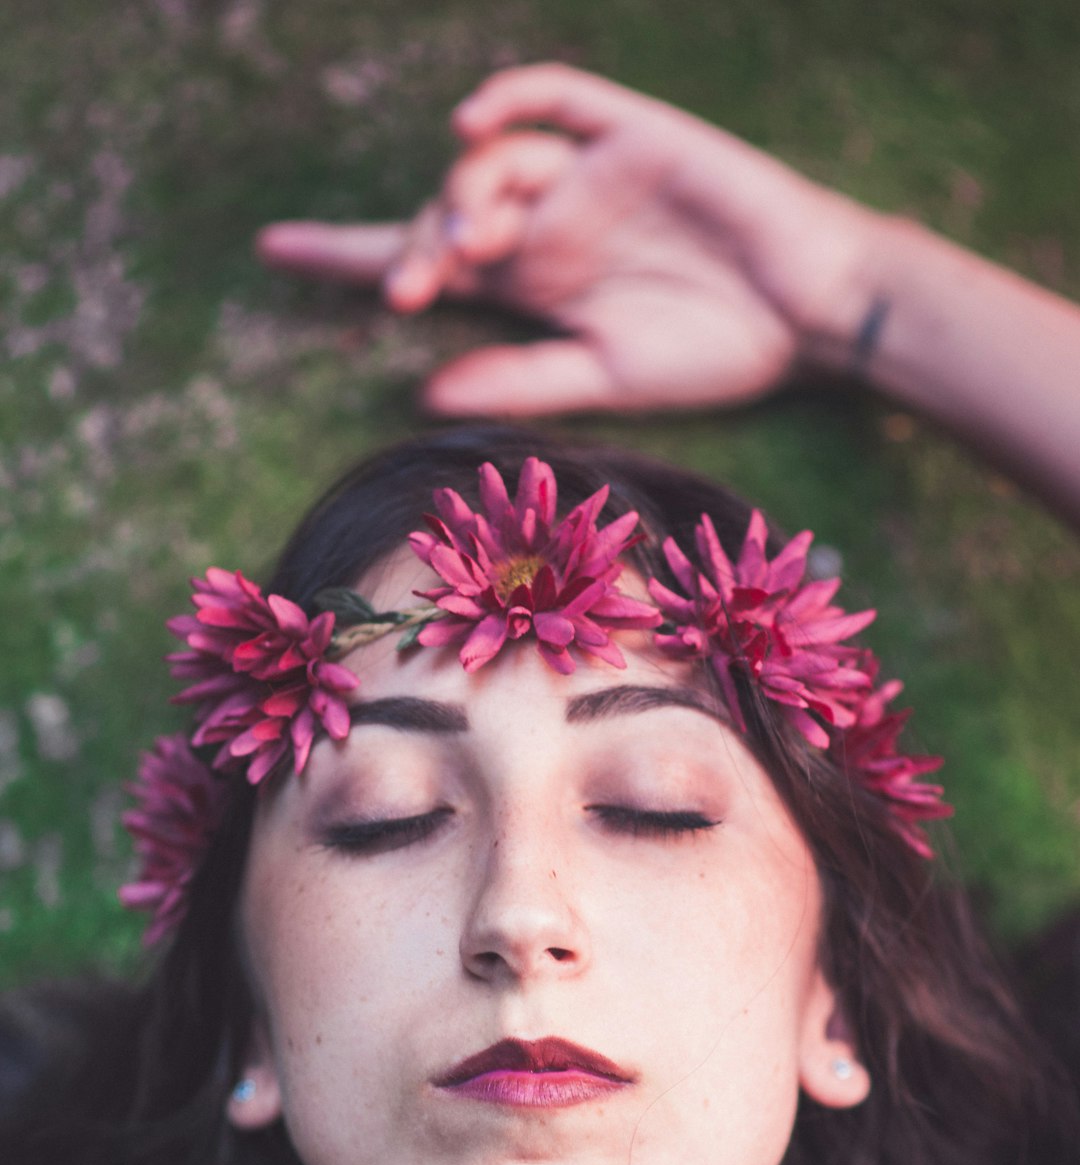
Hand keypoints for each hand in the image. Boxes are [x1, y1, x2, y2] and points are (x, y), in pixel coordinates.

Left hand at [257, 64, 879, 415]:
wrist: (813, 315)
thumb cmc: (719, 353)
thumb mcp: (608, 379)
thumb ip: (521, 379)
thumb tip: (424, 390)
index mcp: (534, 287)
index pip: (427, 263)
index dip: (351, 253)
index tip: (273, 250)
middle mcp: (548, 225)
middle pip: (446, 215)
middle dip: (414, 247)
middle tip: (406, 291)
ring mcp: (587, 176)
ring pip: (491, 160)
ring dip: (462, 196)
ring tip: (466, 247)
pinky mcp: (631, 135)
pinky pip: (557, 97)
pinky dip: (510, 98)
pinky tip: (470, 125)